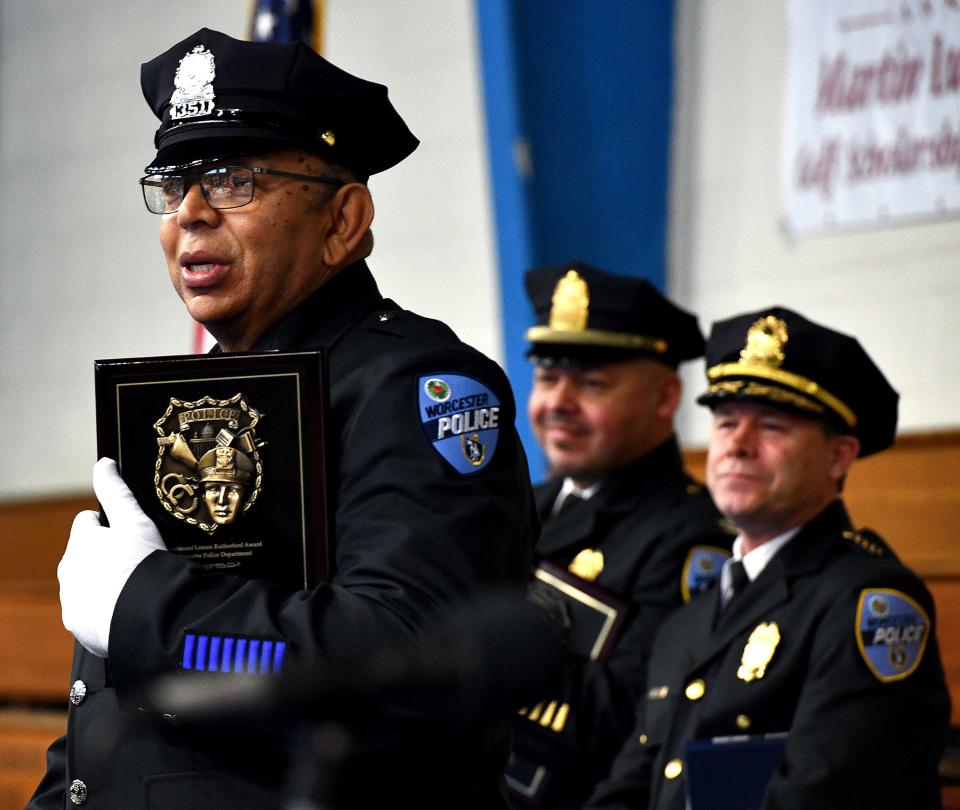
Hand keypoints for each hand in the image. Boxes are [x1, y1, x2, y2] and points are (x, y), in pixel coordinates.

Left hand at [58, 458, 166, 656]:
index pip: (88, 523)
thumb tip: (103, 463)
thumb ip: (116, 491)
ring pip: (89, 584)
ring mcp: (72, 600)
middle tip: (138, 562)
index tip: (131, 536)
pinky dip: (106, 609)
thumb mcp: (135, 521)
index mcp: (80, 542)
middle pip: (87, 555)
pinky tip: (127, 607)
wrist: (147, 615)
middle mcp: (69, 570)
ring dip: (107, 583)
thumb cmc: (142, 564)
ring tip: (136, 587)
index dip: (111, 526)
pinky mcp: (79, 626)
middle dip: (107, 557)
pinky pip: (92, 612)